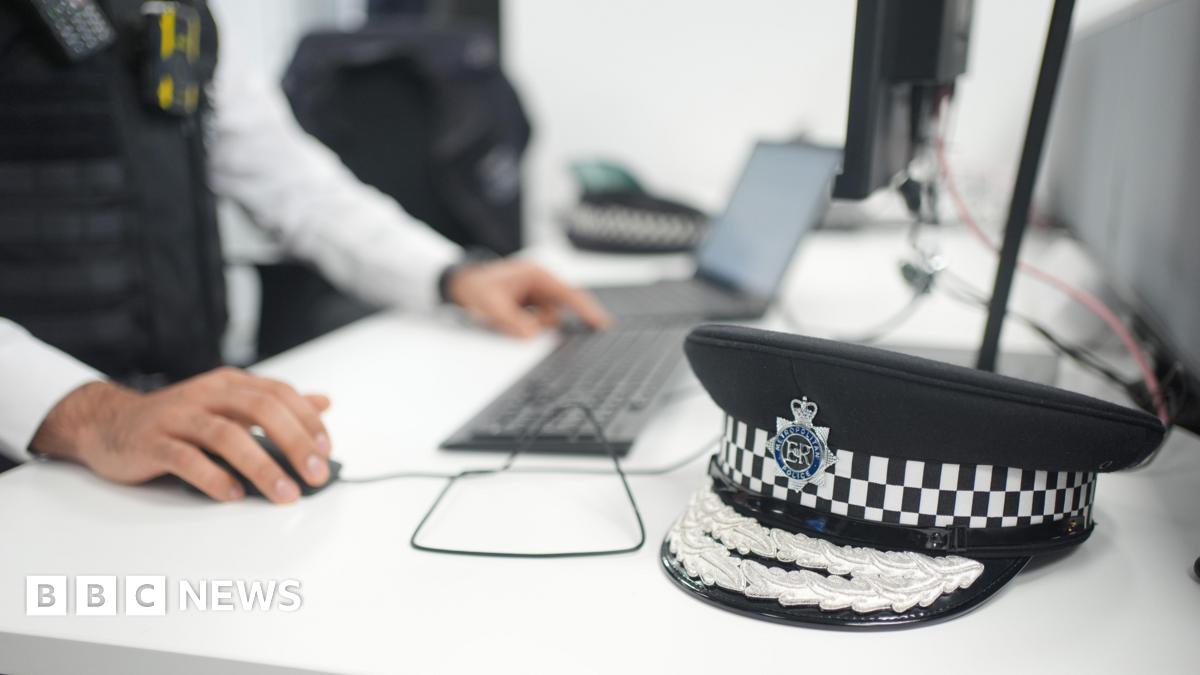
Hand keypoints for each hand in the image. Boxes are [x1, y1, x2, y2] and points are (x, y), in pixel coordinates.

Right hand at [29, 368, 332, 503]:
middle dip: (294, 443)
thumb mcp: (229, 405)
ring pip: (226, 436)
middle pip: (260, 410)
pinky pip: (186, 459)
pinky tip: (234, 495)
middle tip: (316, 474)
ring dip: (262, 467)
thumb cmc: (178, 419)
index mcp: (229, 384)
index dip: (307, 420)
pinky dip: (213, 478)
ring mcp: (176, 418)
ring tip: (285, 493)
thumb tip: (324, 402)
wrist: (108, 423)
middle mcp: (206, 395)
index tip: (326, 450)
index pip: (278, 394)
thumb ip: (276, 405)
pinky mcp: (151, 443)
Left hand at [446, 258, 611, 337]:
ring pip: (549, 319)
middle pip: (560, 308)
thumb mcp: (491, 305)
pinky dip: (528, 326)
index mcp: (537, 275)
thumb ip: (511, 320)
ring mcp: (538, 294)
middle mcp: (542, 283)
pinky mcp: (532, 304)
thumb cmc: (476, 286)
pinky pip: (539, 321)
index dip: (587, 310)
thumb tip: (531, 335)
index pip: (569, 294)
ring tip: (505, 319)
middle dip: (545, 322)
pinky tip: (509, 319)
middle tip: (531, 328)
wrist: (460, 284)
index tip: (603, 325)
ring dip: (532, 326)